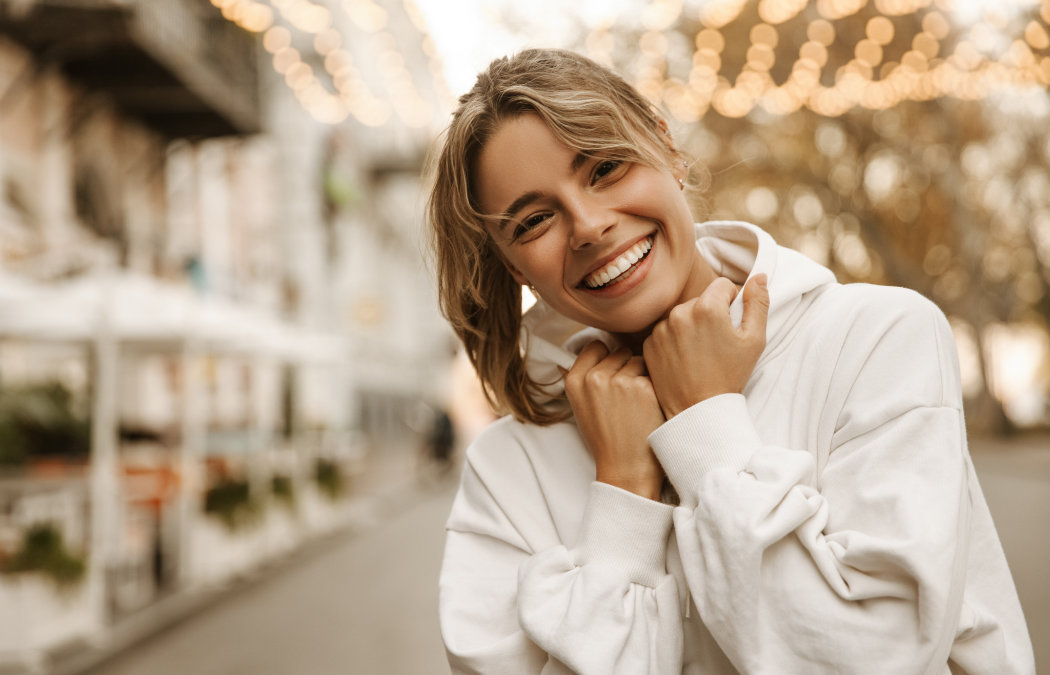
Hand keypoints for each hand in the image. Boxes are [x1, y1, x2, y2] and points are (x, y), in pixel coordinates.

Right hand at [563, 341, 665, 499]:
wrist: (626, 469)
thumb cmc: (607, 438)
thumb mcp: (583, 406)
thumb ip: (587, 377)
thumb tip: (599, 345)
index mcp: (574, 380)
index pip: (595, 345)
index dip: (608, 357)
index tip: (614, 372)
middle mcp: (593, 378)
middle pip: (619, 350)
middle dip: (627, 366)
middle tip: (628, 396)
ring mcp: (618, 381)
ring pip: (639, 359)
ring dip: (643, 375)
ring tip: (639, 404)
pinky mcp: (643, 387)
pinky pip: (655, 373)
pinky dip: (656, 387)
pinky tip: (651, 408)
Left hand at [643, 275, 768, 417]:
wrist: (698, 410)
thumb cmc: (730, 376)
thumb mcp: (754, 340)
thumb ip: (758, 303)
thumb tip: (760, 276)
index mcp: (707, 307)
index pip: (722, 286)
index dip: (731, 303)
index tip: (731, 325)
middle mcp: (679, 312)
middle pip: (700, 300)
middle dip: (710, 314)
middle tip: (717, 343)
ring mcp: (661, 328)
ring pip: (682, 315)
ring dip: (691, 326)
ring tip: (700, 353)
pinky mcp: (648, 343)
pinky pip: (665, 331)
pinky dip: (674, 340)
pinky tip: (684, 359)